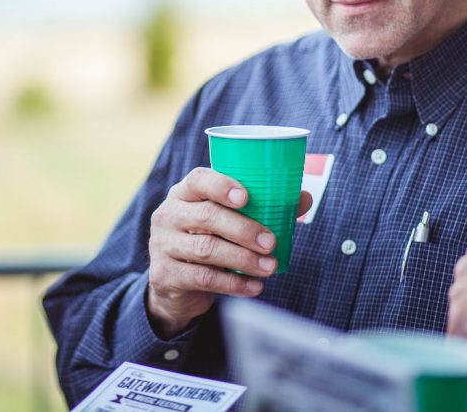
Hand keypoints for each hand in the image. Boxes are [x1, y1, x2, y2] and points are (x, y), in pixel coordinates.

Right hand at [146, 167, 311, 337]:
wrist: (175, 284)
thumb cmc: (207, 240)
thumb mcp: (226, 222)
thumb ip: (261, 209)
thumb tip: (303, 198)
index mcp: (184, 194)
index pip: (198, 180)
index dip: (222, 186)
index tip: (247, 197)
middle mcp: (168, 214)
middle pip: (207, 216)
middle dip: (244, 229)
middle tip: (271, 242)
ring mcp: (162, 244)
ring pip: (207, 249)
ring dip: (244, 259)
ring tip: (270, 267)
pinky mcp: (165, 274)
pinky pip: (203, 278)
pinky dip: (233, 283)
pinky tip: (254, 286)